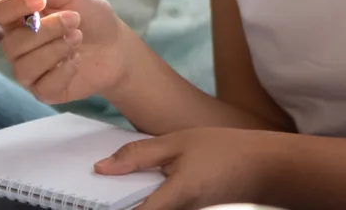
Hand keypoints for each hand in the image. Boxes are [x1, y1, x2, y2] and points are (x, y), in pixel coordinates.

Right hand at [0, 0, 129, 103]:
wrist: (117, 45)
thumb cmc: (91, 16)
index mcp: (21, 18)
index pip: (1, 13)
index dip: (16, 6)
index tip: (40, 0)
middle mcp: (19, 46)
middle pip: (11, 43)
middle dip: (47, 30)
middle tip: (75, 20)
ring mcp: (30, 71)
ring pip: (24, 67)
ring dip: (56, 50)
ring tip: (78, 38)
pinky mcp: (44, 91)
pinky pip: (42, 86)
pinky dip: (64, 70)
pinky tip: (77, 60)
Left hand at [94, 128, 273, 209]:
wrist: (261, 166)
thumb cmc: (223, 150)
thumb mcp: (178, 142)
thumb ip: (139, 154)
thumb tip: (101, 168)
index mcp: (171, 199)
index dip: (105, 208)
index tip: (84, 198)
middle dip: (113, 200)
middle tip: (96, 180)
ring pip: (144, 208)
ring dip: (128, 196)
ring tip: (114, 175)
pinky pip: (156, 205)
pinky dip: (144, 194)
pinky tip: (140, 175)